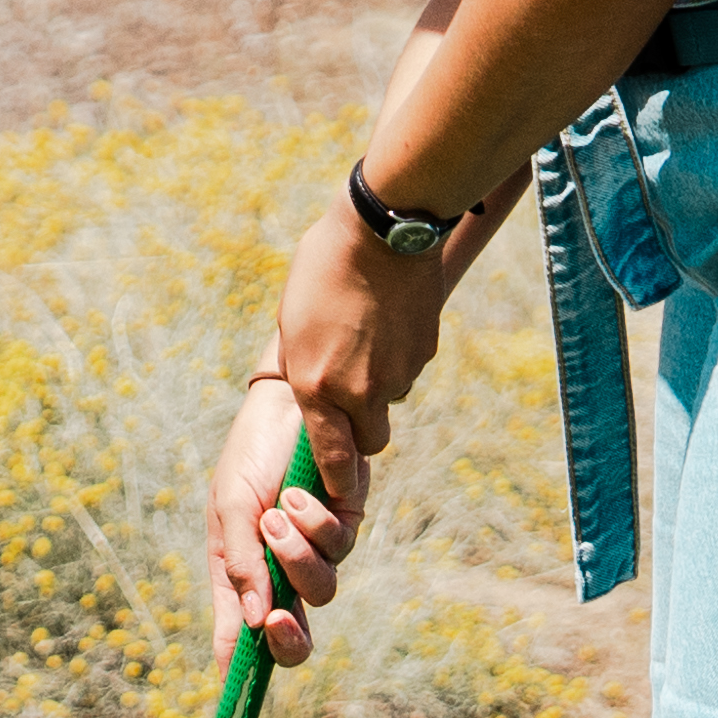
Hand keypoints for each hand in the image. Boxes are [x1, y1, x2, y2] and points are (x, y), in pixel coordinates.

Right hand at [208, 373, 366, 661]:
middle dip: (288, 639)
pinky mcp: (345, 526)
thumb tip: (254, 621)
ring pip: (319, 590)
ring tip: (278, 513)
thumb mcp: (231, 506)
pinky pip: (339, 547)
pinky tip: (301, 494)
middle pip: (291, 637)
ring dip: (297, 555)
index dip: (238, 670)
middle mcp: (277, 572)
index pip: (238, 637)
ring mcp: (313, 552)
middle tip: (278, 620)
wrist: (291, 401)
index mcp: (238, 574)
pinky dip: (317, 524)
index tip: (234, 690)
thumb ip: (242, 562)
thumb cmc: (250, 454)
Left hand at [265, 202, 453, 487]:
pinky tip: (387, 321)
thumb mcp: (292, 321)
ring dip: (379, 387)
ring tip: (365, 339)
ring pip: (391, 401)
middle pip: (371, 441)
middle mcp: (360, 391)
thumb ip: (304, 366)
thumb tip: (313, 390)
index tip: (337, 486)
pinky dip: (398, 358)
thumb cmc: (322, 267)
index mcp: (317, 387)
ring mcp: (398, 374)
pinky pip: (409, 370)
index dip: (337, 479)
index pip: (333, 459)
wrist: (380, 230)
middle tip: (351, 402)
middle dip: (362, 431)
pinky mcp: (424, 353)